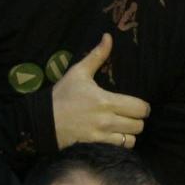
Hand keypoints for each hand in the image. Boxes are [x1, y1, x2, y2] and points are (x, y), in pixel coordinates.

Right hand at [52, 34, 149, 148]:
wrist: (42, 120)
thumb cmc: (62, 95)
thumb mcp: (78, 73)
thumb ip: (97, 56)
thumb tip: (108, 36)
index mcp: (105, 100)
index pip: (141, 107)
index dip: (142, 107)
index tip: (136, 105)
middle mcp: (106, 119)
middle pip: (139, 124)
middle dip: (137, 120)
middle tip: (130, 116)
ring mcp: (101, 135)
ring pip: (132, 138)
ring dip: (130, 133)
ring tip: (123, 127)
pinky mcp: (96, 146)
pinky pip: (120, 148)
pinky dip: (121, 144)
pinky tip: (115, 137)